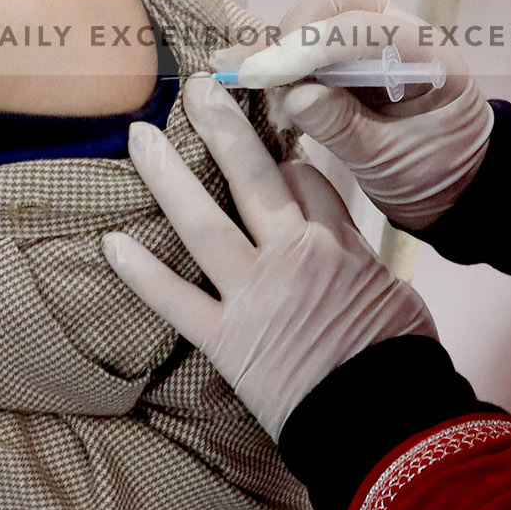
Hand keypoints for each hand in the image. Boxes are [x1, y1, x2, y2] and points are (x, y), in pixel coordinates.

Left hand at [104, 75, 434, 436]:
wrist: (383, 422)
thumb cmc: (400, 365)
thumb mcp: (395, 294)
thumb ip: (360, 260)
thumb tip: (348, 249)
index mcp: (337, 245)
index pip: (307, 181)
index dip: (287, 157)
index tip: (269, 143)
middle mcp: (290, 257)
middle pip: (252, 177)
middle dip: (223, 126)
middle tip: (197, 86)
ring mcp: (253, 297)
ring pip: (201, 223)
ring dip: (167, 177)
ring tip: (139, 137)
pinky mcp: (226, 341)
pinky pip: (175, 301)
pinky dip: (140, 273)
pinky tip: (111, 241)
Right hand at [222, 0, 493, 229]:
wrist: (450, 182)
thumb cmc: (431, 172)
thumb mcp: (391, 164)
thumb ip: (346, 129)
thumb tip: (295, 96)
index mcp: (431, 55)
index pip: (365, 28)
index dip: (311, 46)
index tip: (265, 74)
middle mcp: (403, 30)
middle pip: (337, 1)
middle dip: (293, 33)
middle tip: (260, 78)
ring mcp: (376, 36)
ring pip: (318, 12)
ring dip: (283, 43)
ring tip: (256, 85)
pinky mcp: (351, 52)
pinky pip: (309, 38)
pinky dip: (281, 55)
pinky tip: (254, 78)